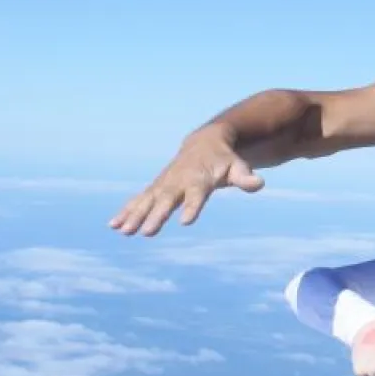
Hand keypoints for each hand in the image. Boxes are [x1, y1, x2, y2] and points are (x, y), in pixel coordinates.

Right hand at [108, 124, 264, 235]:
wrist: (205, 142)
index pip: (196, 194)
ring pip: (148, 201)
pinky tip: (115, 225)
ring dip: (135, 216)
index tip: (186, 221)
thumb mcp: (237, 167)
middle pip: (167, 200)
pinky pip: (139, 200)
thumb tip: (259, 183)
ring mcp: (165, 183)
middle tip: (147, 233)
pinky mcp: (157, 187)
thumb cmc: (224, 160)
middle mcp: (179, 181)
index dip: (192, 207)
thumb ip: (245, 177)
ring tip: (123, 231)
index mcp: (199, 179)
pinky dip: (127, 211)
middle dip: (157, 216)